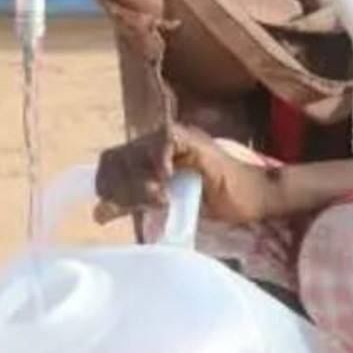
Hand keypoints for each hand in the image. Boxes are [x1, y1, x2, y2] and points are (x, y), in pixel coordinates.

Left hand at [92, 125, 274, 226]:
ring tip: (157, 198)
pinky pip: (167, 139)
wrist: (254, 198)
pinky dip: (160, 159)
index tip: (107, 210)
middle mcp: (160, 143)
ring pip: (139, 150)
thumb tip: (98, 212)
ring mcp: (178, 139)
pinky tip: (166, 180)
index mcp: (151, 156)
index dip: (105, 183)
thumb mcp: (166, 204)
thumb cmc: (216, 202)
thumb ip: (135, 204)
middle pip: (120, 155)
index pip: (112, 160)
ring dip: (141, 180)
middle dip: (119, 186)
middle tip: (132, 208)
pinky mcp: (195, 141)